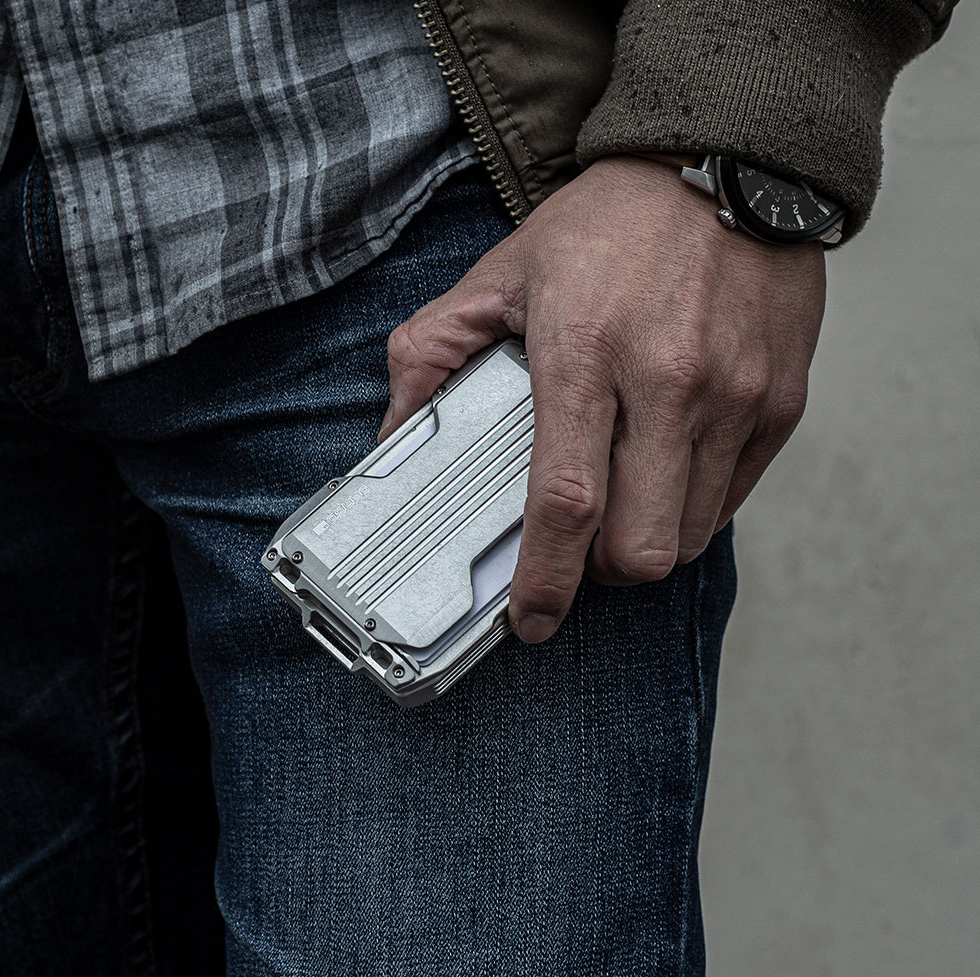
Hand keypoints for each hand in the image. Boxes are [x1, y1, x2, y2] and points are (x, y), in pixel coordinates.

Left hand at [381, 156, 824, 643]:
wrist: (727, 159)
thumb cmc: (612, 223)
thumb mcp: (502, 272)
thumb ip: (433, 352)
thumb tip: (396, 431)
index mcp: (586, 352)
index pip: (565, 501)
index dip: (546, 579)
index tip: (532, 616)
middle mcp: (671, 382)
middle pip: (641, 548)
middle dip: (602, 572)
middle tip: (582, 545)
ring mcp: (736, 397)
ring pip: (690, 536)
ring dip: (649, 539)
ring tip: (626, 496)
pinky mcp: (780, 403)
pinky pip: (734, 498)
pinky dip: (695, 506)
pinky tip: (670, 466)